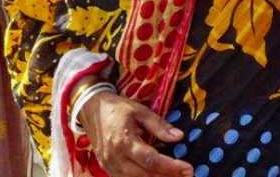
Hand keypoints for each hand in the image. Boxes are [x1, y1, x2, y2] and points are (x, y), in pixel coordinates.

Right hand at [77, 91, 192, 176]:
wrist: (90, 110)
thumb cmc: (118, 109)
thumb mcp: (140, 111)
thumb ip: (159, 125)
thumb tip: (179, 137)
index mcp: (124, 141)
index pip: (151, 160)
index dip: (171, 167)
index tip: (188, 169)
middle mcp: (116, 158)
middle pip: (145, 175)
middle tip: (187, 175)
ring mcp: (110, 166)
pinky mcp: (107, 169)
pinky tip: (158, 176)